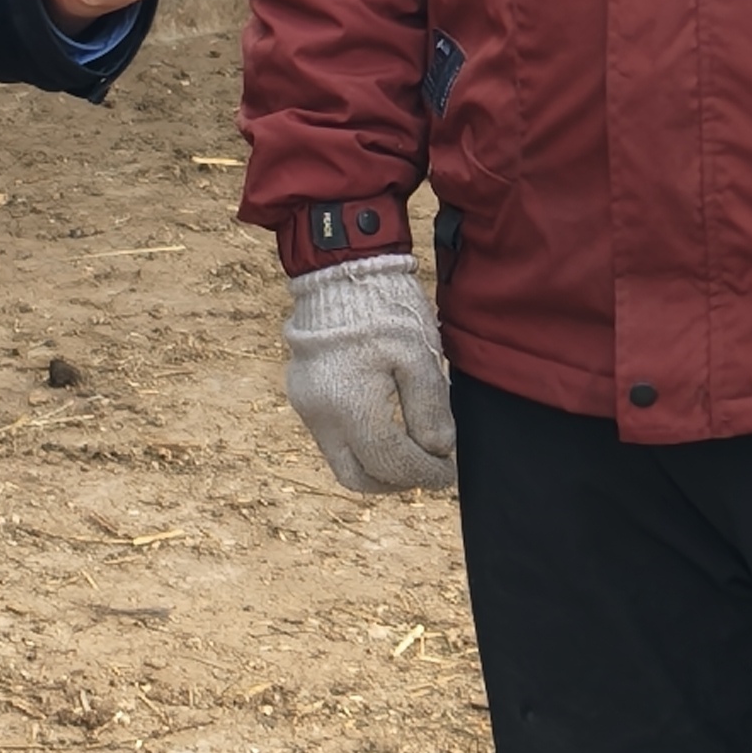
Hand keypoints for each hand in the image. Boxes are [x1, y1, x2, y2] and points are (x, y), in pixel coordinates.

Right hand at [282, 255, 456, 494]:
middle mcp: (321, 415)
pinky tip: (386, 427)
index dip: (424, 474)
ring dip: (376, 465)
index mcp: (350, 406)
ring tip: (410, 449)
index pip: (390, 463)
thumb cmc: (383, 307)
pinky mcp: (303, 395)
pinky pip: (332, 438)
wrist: (340, 270)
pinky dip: (360, 444)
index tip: (448, 472)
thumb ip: (429, 408)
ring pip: (342, 460)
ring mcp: (307, 406)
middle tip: (428, 468)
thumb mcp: (418, 354)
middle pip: (357, 477)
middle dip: (396, 482)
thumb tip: (437, 450)